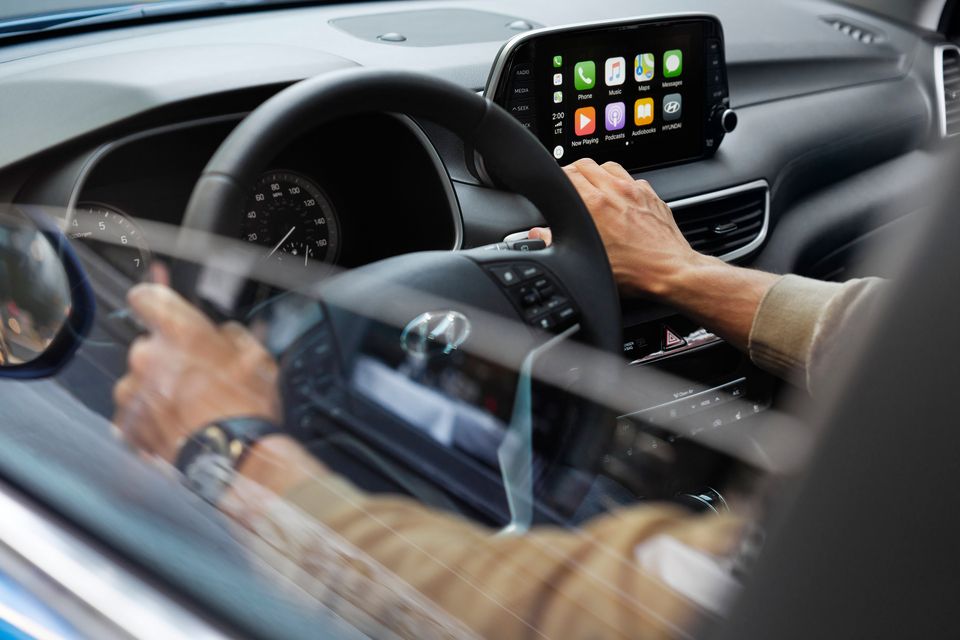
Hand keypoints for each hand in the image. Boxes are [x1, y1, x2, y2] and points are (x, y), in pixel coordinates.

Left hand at [113, 284, 280, 463]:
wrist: (236, 459)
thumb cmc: (249, 406)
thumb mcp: (257, 357)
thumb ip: (230, 335)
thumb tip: (220, 334)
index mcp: (178, 331)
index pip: (144, 297)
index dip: (154, 304)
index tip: (160, 313)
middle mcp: (146, 356)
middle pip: (147, 347)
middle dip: (166, 359)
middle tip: (196, 378)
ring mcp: (132, 393)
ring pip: (138, 382)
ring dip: (156, 391)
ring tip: (188, 411)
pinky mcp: (128, 426)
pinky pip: (134, 416)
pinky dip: (150, 421)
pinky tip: (177, 429)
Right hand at [548, 158, 716, 298]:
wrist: (672, 271)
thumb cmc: (634, 271)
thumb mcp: (587, 260)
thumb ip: (554, 243)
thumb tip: (538, 234)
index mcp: (595, 204)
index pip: (568, 173)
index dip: (557, 177)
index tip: (554, 186)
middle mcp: (616, 191)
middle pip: (586, 164)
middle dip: (573, 171)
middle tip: (568, 185)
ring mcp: (636, 191)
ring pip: (609, 166)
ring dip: (597, 173)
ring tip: (592, 187)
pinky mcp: (652, 196)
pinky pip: (631, 179)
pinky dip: (621, 184)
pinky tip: (619, 199)